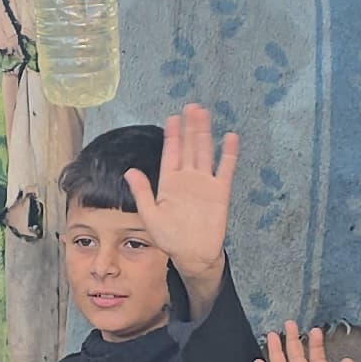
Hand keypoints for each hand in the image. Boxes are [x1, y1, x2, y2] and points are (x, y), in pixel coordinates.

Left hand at [124, 102, 238, 314]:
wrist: (194, 255)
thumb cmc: (170, 238)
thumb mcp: (151, 216)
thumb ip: (143, 193)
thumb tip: (129, 171)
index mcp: (169, 183)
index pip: (170, 153)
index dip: (172, 135)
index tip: (172, 117)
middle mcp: (187, 178)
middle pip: (189, 147)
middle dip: (189, 127)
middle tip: (191, 106)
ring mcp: (205, 183)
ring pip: (205, 152)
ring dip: (205, 133)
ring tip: (204, 114)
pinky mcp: (220, 191)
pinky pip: (225, 169)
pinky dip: (228, 154)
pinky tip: (231, 138)